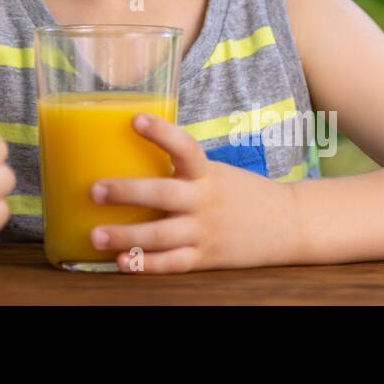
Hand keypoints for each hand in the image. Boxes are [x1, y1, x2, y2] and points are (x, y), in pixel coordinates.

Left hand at [87, 113, 301, 272]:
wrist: (288, 224)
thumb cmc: (242, 193)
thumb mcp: (215, 172)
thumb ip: (182, 170)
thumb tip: (130, 153)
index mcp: (207, 174)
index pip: (185, 147)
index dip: (161, 133)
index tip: (135, 119)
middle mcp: (205, 201)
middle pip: (163, 195)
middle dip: (127, 192)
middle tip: (94, 190)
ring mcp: (205, 232)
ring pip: (161, 236)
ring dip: (126, 236)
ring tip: (96, 235)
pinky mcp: (206, 258)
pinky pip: (172, 264)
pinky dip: (146, 264)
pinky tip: (122, 262)